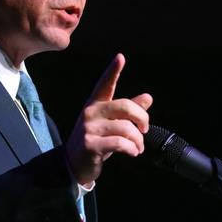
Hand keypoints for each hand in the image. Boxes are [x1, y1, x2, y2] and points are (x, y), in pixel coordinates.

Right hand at [65, 53, 152, 184]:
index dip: (113, 71)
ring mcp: (89, 128)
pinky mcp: (91, 144)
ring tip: (138, 147)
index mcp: (95, 104)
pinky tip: (133, 152)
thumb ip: (129, 112)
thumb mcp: (110, 124)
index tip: (120, 57)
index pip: (105, 84)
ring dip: (137, 140)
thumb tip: (148, 97)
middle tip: (145, 129)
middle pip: (124, 106)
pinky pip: (119, 143)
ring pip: (125, 127)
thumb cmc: (96, 141)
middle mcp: (91, 113)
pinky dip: (131, 149)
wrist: (73, 164)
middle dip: (141, 118)